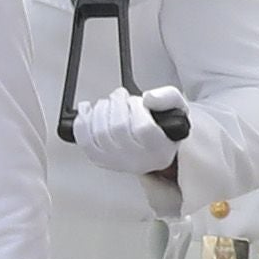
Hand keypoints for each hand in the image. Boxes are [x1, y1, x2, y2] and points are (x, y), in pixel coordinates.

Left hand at [68, 85, 185, 177]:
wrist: (152, 144)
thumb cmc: (164, 126)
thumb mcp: (177, 107)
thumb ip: (168, 97)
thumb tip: (149, 98)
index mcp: (160, 150)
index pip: (143, 128)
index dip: (137, 108)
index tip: (138, 101)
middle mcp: (139, 161)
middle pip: (119, 128)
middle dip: (117, 103)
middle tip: (121, 96)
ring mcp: (117, 162)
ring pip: (100, 133)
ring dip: (101, 109)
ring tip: (109, 103)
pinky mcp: (100, 160)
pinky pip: (84, 141)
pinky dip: (81, 122)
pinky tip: (86, 110)